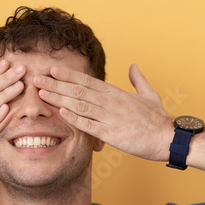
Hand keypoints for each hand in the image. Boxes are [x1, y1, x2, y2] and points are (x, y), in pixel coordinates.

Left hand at [32, 64, 174, 161]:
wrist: (168, 138)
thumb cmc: (158, 119)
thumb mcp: (149, 95)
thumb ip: (138, 80)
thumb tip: (133, 66)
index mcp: (116, 93)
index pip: (87, 80)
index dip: (68, 74)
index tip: (52, 69)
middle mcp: (111, 102)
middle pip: (78, 90)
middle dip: (56, 84)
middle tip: (36, 78)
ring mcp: (110, 117)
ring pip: (80, 105)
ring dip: (59, 98)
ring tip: (42, 93)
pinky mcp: (112, 134)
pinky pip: (89, 125)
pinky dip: (74, 118)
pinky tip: (60, 112)